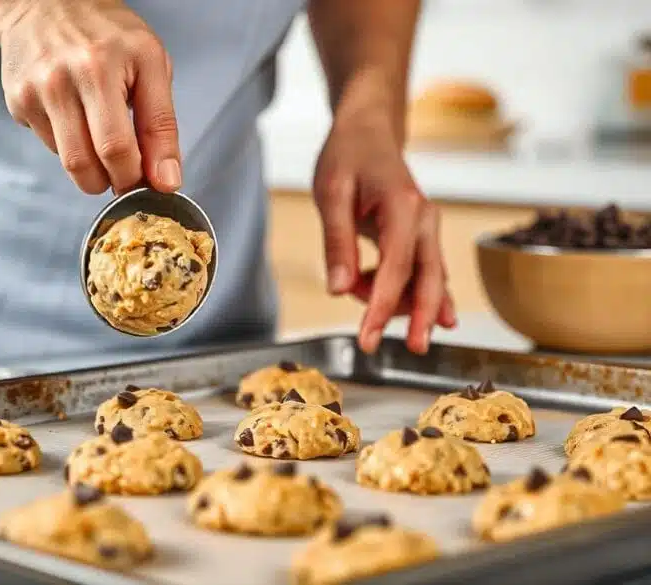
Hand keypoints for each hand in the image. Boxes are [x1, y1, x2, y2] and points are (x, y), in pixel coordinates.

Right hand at [0, 0, 180, 194]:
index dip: (137, 177)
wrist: (44, 4)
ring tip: (104, 141)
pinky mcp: (18, 102)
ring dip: (93, 170)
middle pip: (88, 163)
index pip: (118, 146)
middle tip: (127, 170)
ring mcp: (36, 92)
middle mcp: (64, 78)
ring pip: (68, 163)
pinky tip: (76, 118)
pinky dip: (71, 145)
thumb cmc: (106, 33)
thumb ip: (161, 124)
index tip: (151, 184)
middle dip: (114, 180)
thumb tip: (165, 179)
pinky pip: (51, 147)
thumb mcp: (151, 64)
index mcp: (102, 65)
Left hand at [313, 87, 456, 355]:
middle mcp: (424, 219)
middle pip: (430, 278)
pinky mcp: (420, 235)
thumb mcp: (330, 193)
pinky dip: (399, 290)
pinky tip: (378, 300)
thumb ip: (336, 241)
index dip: (381, 307)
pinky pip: (419, 271)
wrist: (369, 129)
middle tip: (411, 350)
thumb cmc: (347, 155)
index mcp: (403, 207)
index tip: (367, 338)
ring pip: (427, 279)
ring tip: (362, 306)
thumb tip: (338, 289)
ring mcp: (426, 228)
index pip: (396, 268)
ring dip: (400, 302)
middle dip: (420, 317)